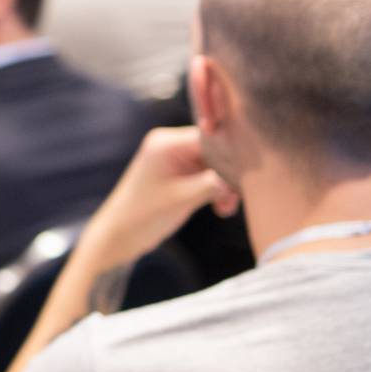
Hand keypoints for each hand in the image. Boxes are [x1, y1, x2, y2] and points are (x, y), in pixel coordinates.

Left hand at [73, 126, 238, 276]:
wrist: (121, 234)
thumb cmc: (145, 215)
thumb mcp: (184, 198)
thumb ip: (214, 183)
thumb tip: (244, 175)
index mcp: (166, 142)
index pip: (212, 137)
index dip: (233, 155)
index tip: (249, 177)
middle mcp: (170, 143)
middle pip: (216, 150)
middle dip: (229, 175)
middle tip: (235, 199)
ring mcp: (175, 157)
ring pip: (215, 165)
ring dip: (224, 187)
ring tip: (225, 209)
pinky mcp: (179, 171)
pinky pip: (208, 174)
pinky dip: (216, 190)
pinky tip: (221, 209)